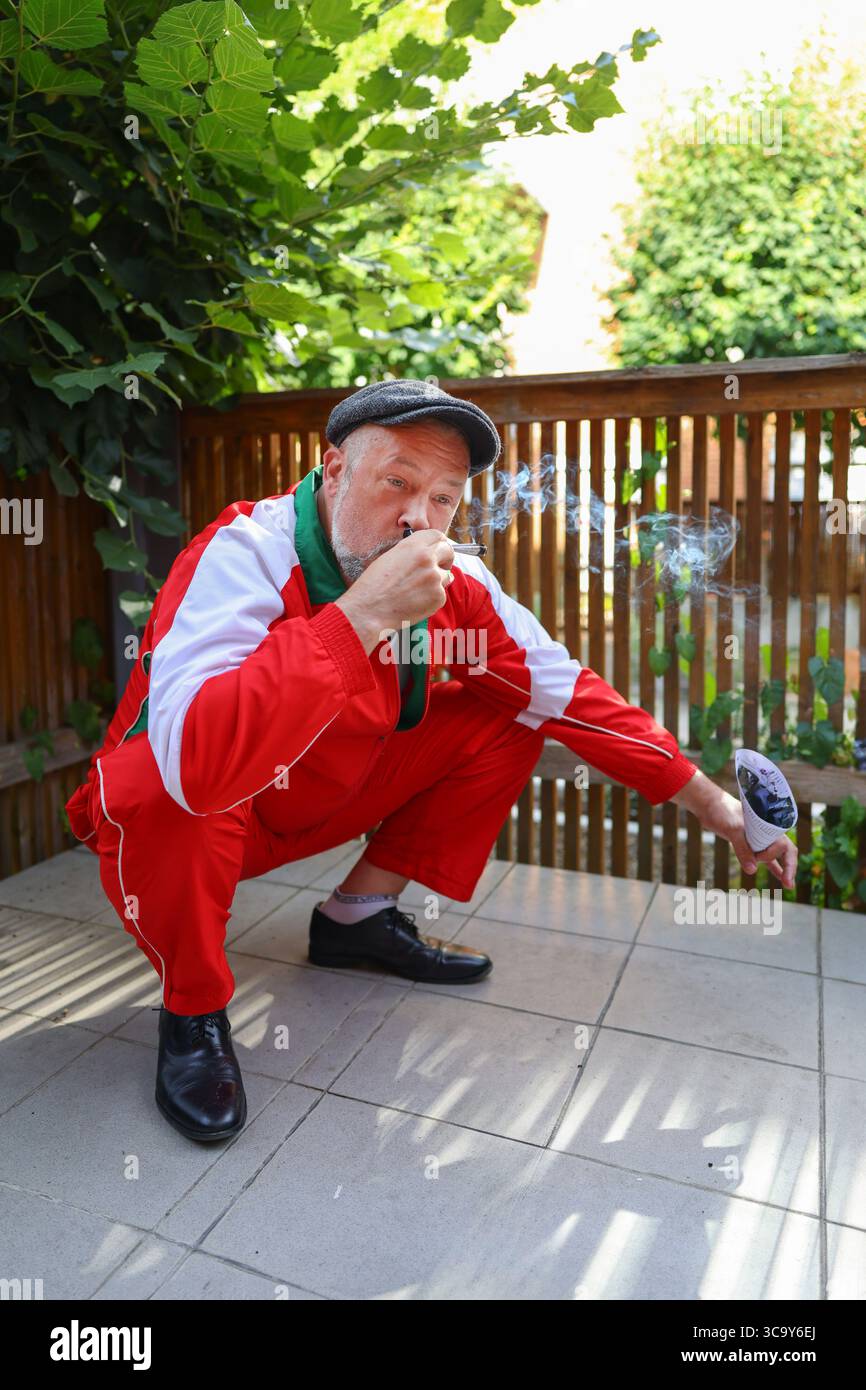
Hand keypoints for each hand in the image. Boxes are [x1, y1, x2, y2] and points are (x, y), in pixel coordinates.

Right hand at [334, 529, 454, 650]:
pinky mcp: (438, 597)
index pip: (438, 535)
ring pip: (446, 576)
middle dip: (445, 559)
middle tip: (436, 568)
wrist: (369, 610)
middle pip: (448, 552)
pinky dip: (432, 599)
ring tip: (416, 590)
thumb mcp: (390, 557)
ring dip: (437, 581)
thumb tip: (428, 556)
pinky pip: (441, 595)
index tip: (436, 551)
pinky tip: (415, 602)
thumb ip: (412, 553)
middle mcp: (427, 558)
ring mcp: (434, 578)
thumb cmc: (373, 586)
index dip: (438, 544)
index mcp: (413, 545)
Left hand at [672, 770, 797, 889]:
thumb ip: (742, 849)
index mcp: (769, 824)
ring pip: (776, 856)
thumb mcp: (733, 829)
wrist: (708, 805)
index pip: (783, 845)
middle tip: (789, 885)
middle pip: (785, 851)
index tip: (758, 858)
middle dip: (789, 867)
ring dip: (782, 869)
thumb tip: (752, 870)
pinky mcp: (750, 844)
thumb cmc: (722, 812)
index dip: (774, 855)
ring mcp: (759, 838)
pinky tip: (779, 877)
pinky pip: (765, 857)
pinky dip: (772, 867)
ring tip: (789, 885)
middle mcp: (767, 831)